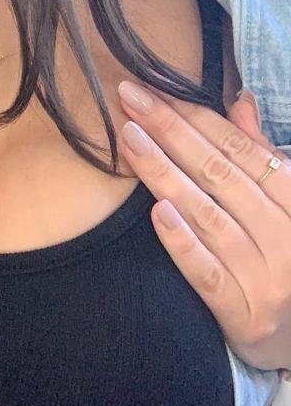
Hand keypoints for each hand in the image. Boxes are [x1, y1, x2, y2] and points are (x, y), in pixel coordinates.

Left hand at [116, 79, 290, 370]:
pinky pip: (208, 274)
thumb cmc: (284, 256)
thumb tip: (240, 99)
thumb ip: (260, 153)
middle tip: (129, 98)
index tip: (153, 89)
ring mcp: (266, 278)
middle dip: (170, 131)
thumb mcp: (284, 203)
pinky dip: (183, 242)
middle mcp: (284, 237)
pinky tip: (157, 212)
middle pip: (218, 175)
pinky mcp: (244, 315)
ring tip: (129, 140)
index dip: (194, 115)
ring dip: (164, 174)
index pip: (239, 149)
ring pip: (208, 216)